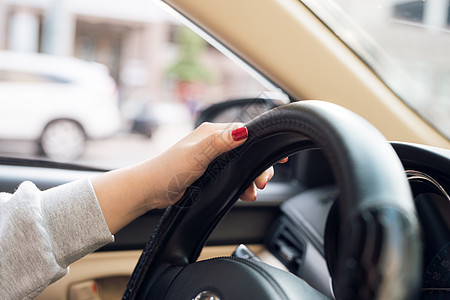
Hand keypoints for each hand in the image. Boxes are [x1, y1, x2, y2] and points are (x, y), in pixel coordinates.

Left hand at [92, 122, 278, 233]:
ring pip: (241, 164)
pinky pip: (232, 175)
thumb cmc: (169, 169)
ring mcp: (211, 158)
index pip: (244, 132)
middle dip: (257, 166)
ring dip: (250, 177)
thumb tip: (243, 132)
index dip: (260, 143)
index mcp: (211, 133)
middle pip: (246, 150)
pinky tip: (244, 193)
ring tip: (252, 191)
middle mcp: (213, 143)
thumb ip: (221, 143)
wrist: (152, 189)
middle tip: (262, 181)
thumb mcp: (197, 154)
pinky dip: (240, 184)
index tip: (275, 156)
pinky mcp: (209, 172)